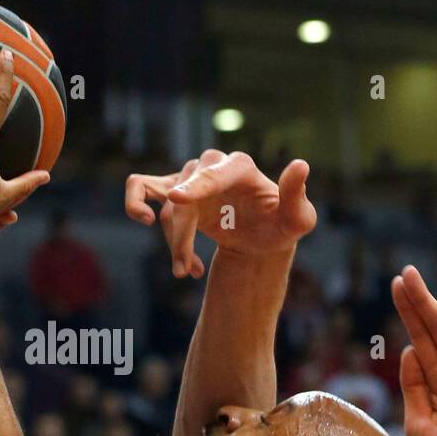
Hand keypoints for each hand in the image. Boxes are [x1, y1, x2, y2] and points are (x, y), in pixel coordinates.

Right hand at [126, 150, 315, 277]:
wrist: (259, 239)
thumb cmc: (280, 227)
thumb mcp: (298, 220)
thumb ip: (296, 197)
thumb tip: (300, 165)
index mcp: (241, 168)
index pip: (214, 172)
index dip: (197, 185)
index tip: (177, 199)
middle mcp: (213, 166)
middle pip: (185, 194)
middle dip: (182, 233)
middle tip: (183, 268)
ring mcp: (192, 178)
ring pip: (166, 203)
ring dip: (173, 241)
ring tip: (186, 270)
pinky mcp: (175, 192)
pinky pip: (142, 188)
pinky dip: (137, 205)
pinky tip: (143, 220)